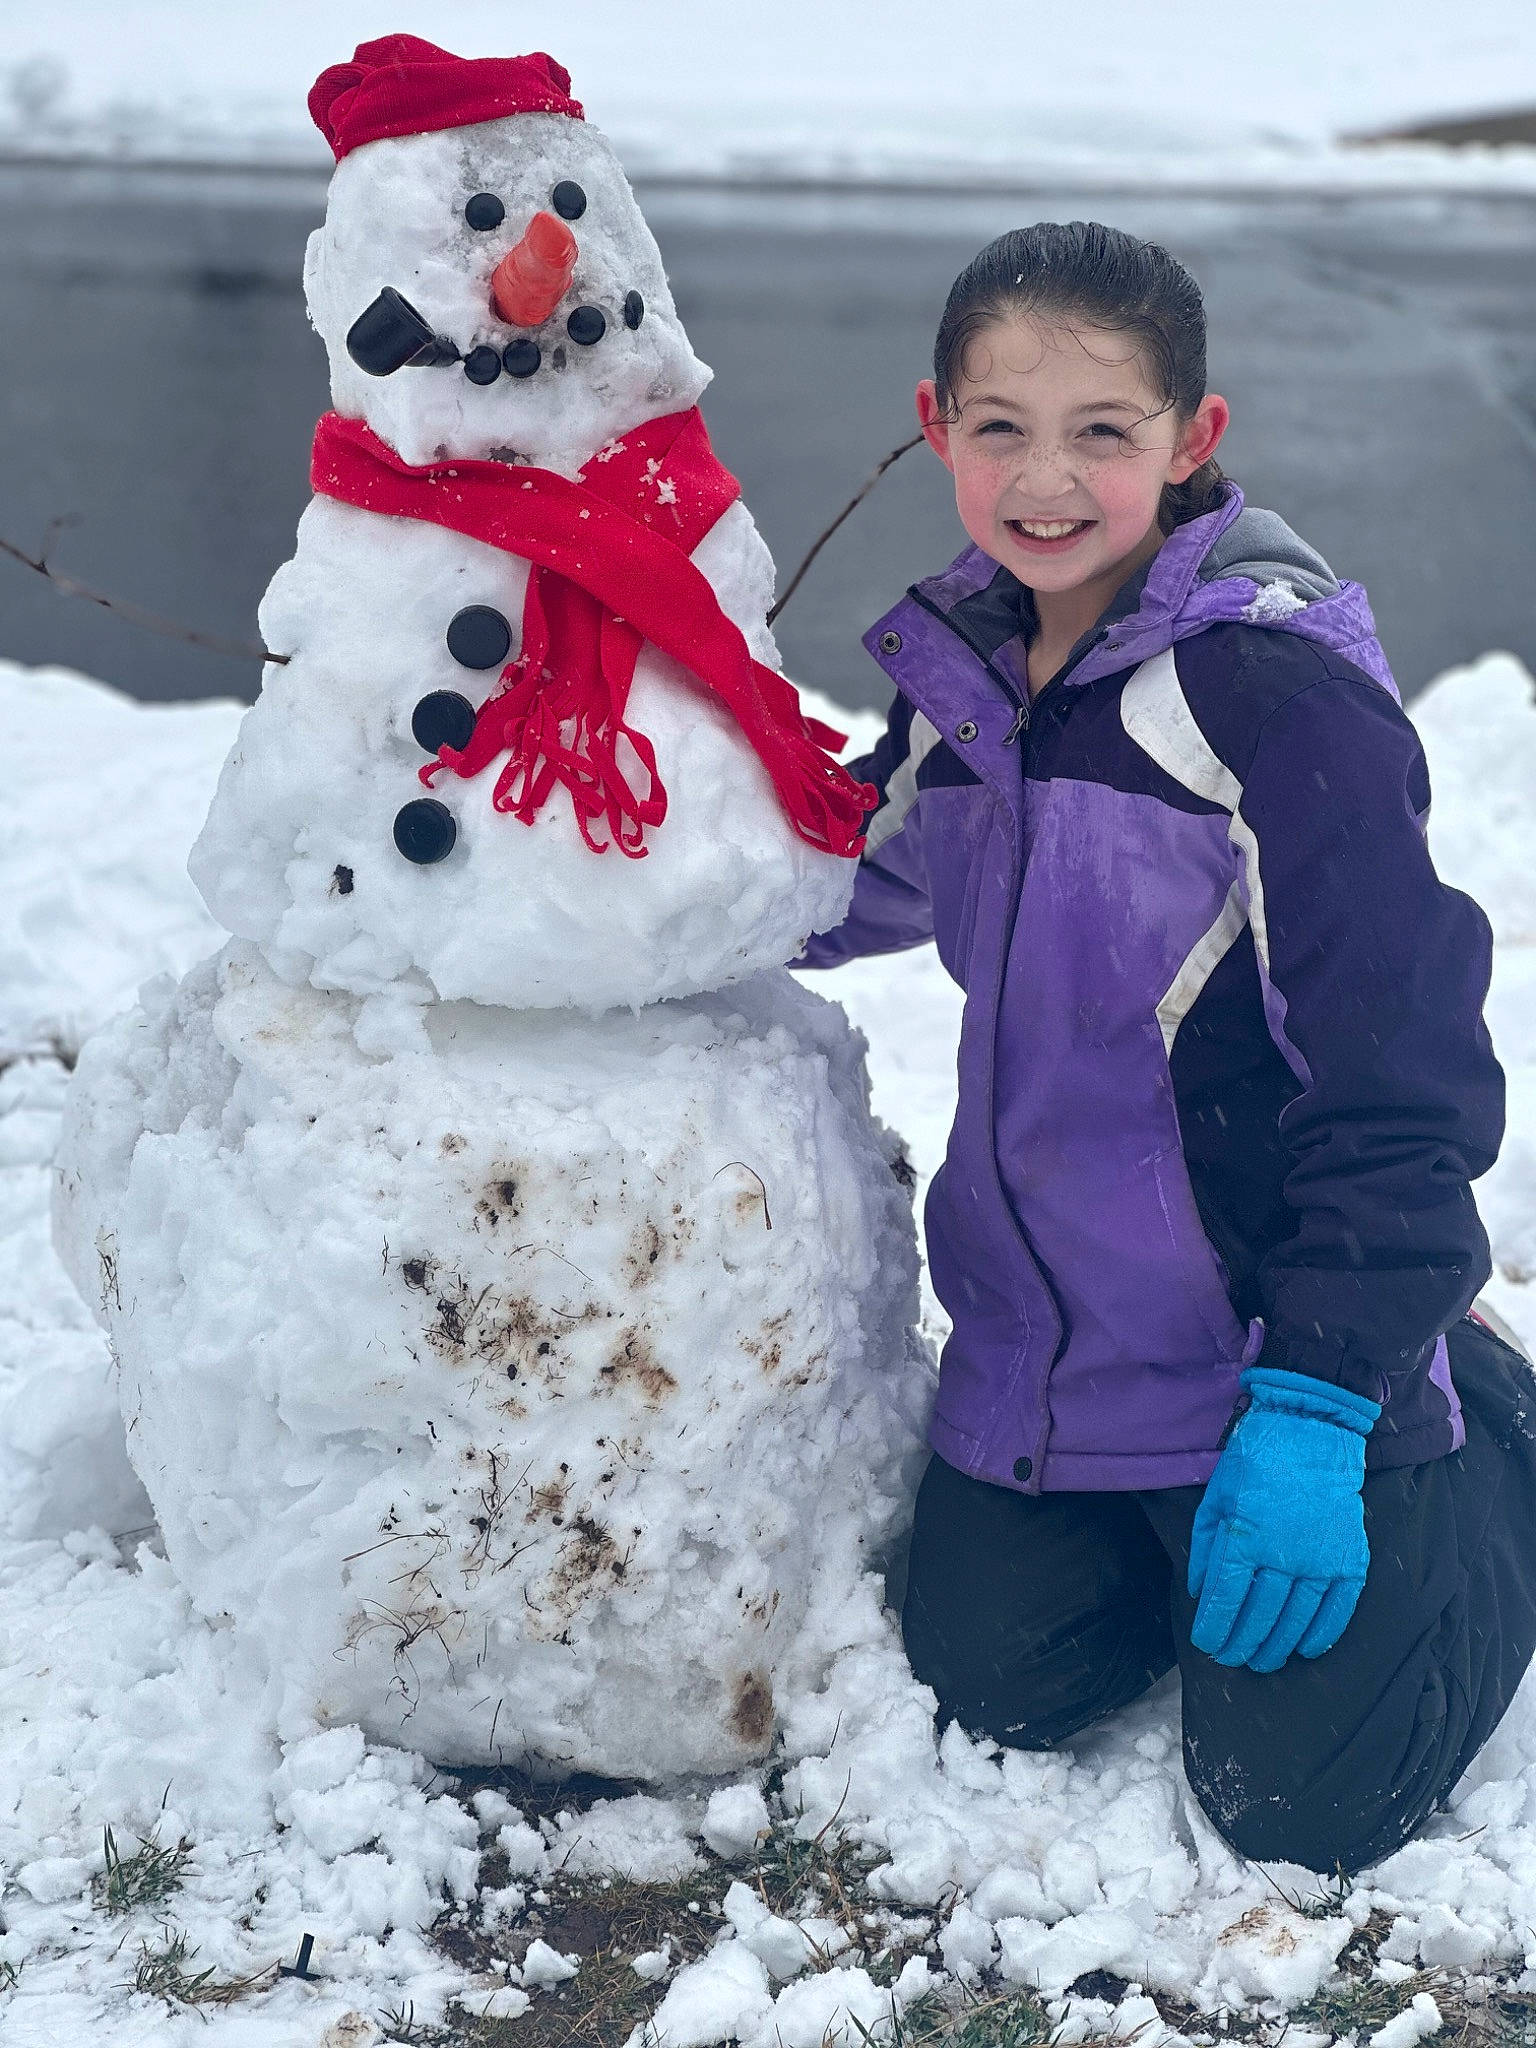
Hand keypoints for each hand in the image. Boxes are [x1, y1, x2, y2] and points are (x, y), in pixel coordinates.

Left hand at [1188, 1367, 1379, 1672]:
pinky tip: (1306, 1648)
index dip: (1215, 1627)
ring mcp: (1321, 1558)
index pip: (1227, 1598)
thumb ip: (1205, 1547)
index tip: (1206, 1644)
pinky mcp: (1350, 1558)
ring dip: (1277, 1646)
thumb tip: (1198, 1591)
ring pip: (1297, 1618)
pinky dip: (1322, 1633)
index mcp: (1245, 1537)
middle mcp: (1284, 1554)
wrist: (1312, 1430)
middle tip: (1231, 1659)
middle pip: (1260, 1615)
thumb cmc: (1256, 1460)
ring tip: (1262, 1661)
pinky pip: (1338, 1607)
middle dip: (1242, 1643)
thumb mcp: (1217, 1497)